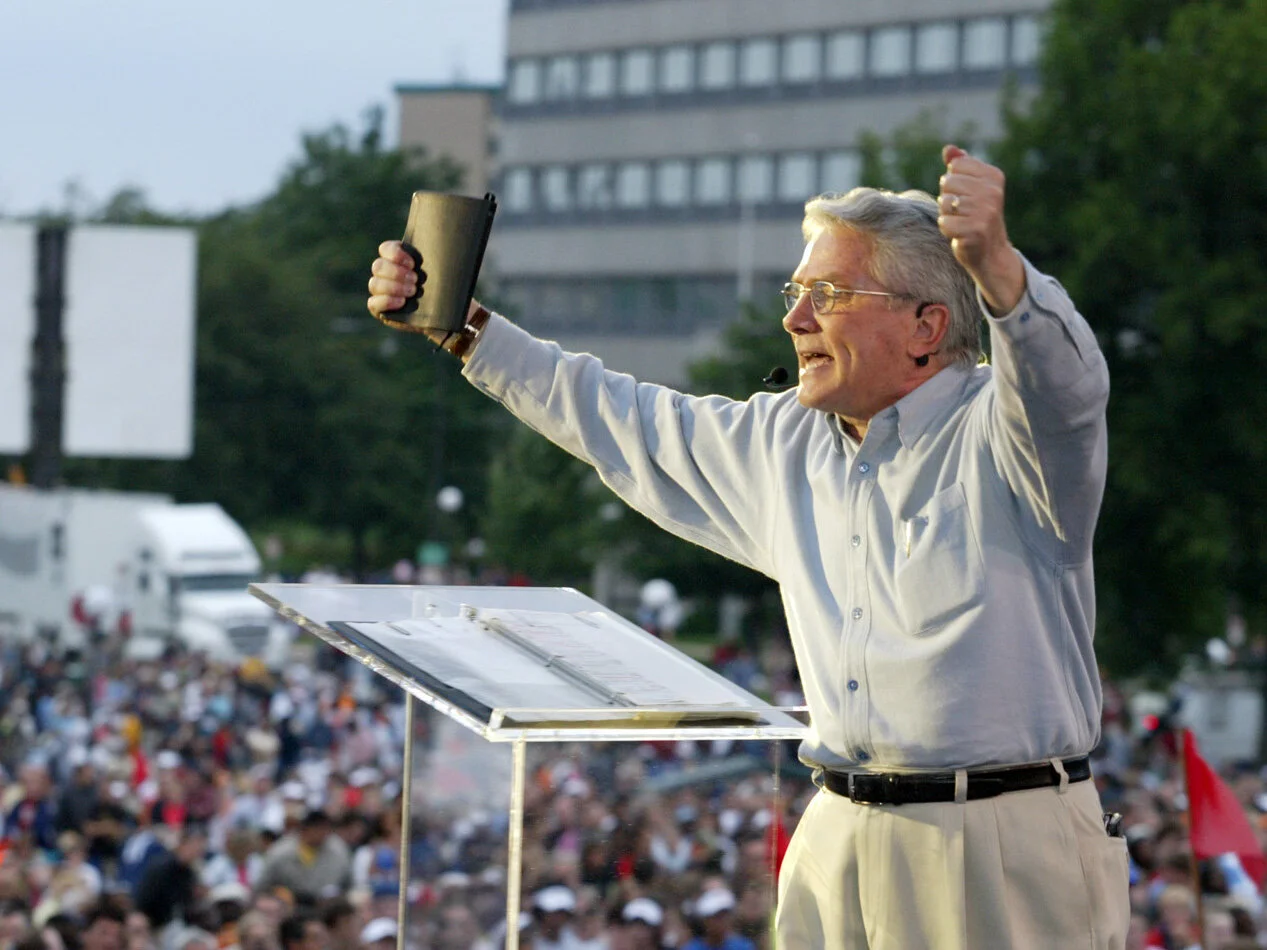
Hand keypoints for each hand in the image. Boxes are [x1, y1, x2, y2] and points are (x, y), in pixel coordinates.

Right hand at [366, 240, 488, 354]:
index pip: (386, 249)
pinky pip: (373, 303)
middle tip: (416, 280)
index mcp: (398, 258)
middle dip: (396, 272)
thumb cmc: (446, 286)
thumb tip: (444, 235)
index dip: (396, 254)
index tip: (414, 263)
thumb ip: (437, 253)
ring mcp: (382, 291)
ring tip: (413, 291)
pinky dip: (386, 301)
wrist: (449, 313)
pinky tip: (401, 302)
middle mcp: (386, 273)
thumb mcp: (444, 268)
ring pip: (375, 284)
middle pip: (378, 266)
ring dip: (394, 287)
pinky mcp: (381, 309)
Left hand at [936, 144, 1025, 314]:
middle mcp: (993, 192)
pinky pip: (944, 222)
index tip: (967, 195)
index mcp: (994, 176)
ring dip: (947, 214)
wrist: (990, 251)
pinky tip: (960, 234)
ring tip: (962, 222)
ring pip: (945, 202)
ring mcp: (985, 211)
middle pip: (947, 182)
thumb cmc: (976, 215)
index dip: (953, 181)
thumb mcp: (972, 188)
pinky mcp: (975, 230)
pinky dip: (947, 229)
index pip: (956, 166)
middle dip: (948, 198)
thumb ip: (961, 166)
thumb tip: (949, 149)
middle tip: (963, 212)